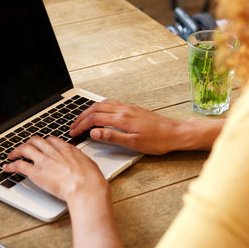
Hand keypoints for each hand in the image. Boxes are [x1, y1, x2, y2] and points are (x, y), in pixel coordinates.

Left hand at [2, 136, 109, 204]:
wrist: (86, 186)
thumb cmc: (91, 179)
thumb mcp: (89, 164)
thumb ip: (82, 162)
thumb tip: (84, 165)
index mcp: (67, 149)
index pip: (51, 140)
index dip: (44, 142)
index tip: (42, 145)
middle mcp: (54, 152)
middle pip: (36, 141)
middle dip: (29, 143)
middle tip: (25, 148)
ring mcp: (44, 160)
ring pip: (25, 149)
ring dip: (16, 151)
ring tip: (12, 155)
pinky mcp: (36, 172)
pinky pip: (19, 165)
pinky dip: (11, 166)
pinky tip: (7, 168)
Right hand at [70, 100, 184, 154]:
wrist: (175, 133)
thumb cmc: (158, 141)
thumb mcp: (133, 144)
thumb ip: (112, 137)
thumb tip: (95, 133)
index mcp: (122, 119)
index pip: (94, 119)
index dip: (81, 125)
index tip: (73, 132)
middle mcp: (124, 110)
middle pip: (96, 108)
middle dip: (81, 117)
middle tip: (73, 126)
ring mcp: (129, 108)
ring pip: (103, 104)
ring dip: (90, 110)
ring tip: (82, 119)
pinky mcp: (133, 109)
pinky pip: (112, 103)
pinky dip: (100, 107)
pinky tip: (100, 112)